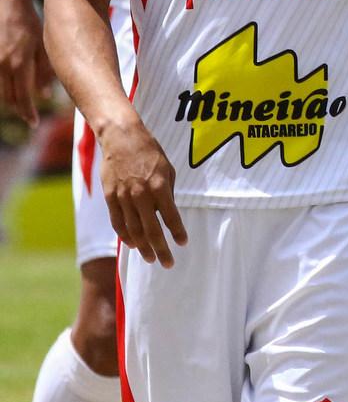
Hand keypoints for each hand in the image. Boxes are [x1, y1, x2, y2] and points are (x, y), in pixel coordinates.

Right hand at [0, 0, 51, 125]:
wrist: (7, 1)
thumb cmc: (28, 21)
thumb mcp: (42, 44)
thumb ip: (44, 70)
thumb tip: (45, 95)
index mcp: (19, 63)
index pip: (23, 97)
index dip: (28, 113)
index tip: (34, 123)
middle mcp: (2, 64)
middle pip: (8, 97)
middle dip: (18, 108)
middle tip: (28, 115)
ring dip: (8, 99)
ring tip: (20, 103)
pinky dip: (2, 86)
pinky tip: (9, 88)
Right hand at [97, 117, 184, 265]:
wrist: (122, 138)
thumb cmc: (150, 153)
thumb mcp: (167, 170)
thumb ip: (167, 193)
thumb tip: (167, 213)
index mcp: (158, 187)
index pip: (170, 216)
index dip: (177, 232)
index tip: (183, 243)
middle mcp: (140, 195)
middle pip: (151, 229)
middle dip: (161, 248)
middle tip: (168, 263)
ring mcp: (123, 197)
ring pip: (133, 230)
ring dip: (143, 247)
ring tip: (151, 258)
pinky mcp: (109, 197)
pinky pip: (118, 222)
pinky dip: (126, 236)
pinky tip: (133, 245)